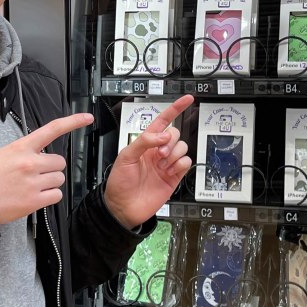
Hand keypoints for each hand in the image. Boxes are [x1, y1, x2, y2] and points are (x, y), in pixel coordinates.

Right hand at [0, 112, 93, 224]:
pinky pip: (57, 195)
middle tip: (36, 175)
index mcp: (21, 147)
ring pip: (59, 179)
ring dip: (50, 183)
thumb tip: (43, 156)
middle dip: (51, 169)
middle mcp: (30, 162)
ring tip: (32, 187)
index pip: (51, 129)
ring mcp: (33, 182)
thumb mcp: (4, 154)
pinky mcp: (35, 200)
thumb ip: (26, 152)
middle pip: (60, 162)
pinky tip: (35, 196)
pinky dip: (49, 197)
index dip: (72, 122)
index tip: (87, 118)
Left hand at [104, 95, 193, 228]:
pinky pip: (186, 163)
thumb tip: (163, 135)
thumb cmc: (119, 182)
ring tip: (163, 165)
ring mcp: (167, 164)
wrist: (123, 207)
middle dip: (170, 141)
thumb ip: (144, 141)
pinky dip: (180, 164)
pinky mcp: (174, 177)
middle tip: (160, 153)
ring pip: (183, 147)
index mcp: (145, 143)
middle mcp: (157, 151)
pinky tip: (169, 171)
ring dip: (174, 153)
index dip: (175, 109)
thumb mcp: (126, 156)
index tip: (187, 100)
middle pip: (176, 134)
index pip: (163, 121)